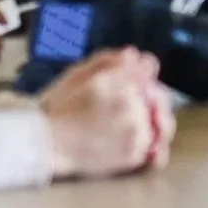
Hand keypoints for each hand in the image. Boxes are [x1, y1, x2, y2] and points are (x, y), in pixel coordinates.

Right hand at [39, 49, 175, 178]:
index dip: (143, 71)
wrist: (47, 145)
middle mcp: (128, 103)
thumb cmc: (58, 108)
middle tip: (132, 101)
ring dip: (151, 118)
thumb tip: (134, 54)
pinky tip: (135, 140)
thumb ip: (106, 60)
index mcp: (113, 80)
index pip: (146, 67)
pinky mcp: (134, 153)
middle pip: (158, 94)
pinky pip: (157, 146)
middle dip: (150, 95)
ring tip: (128, 123)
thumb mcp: (75, 74)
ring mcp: (134, 130)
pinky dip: (152, 142)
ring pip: (161, 119)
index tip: (139, 75)